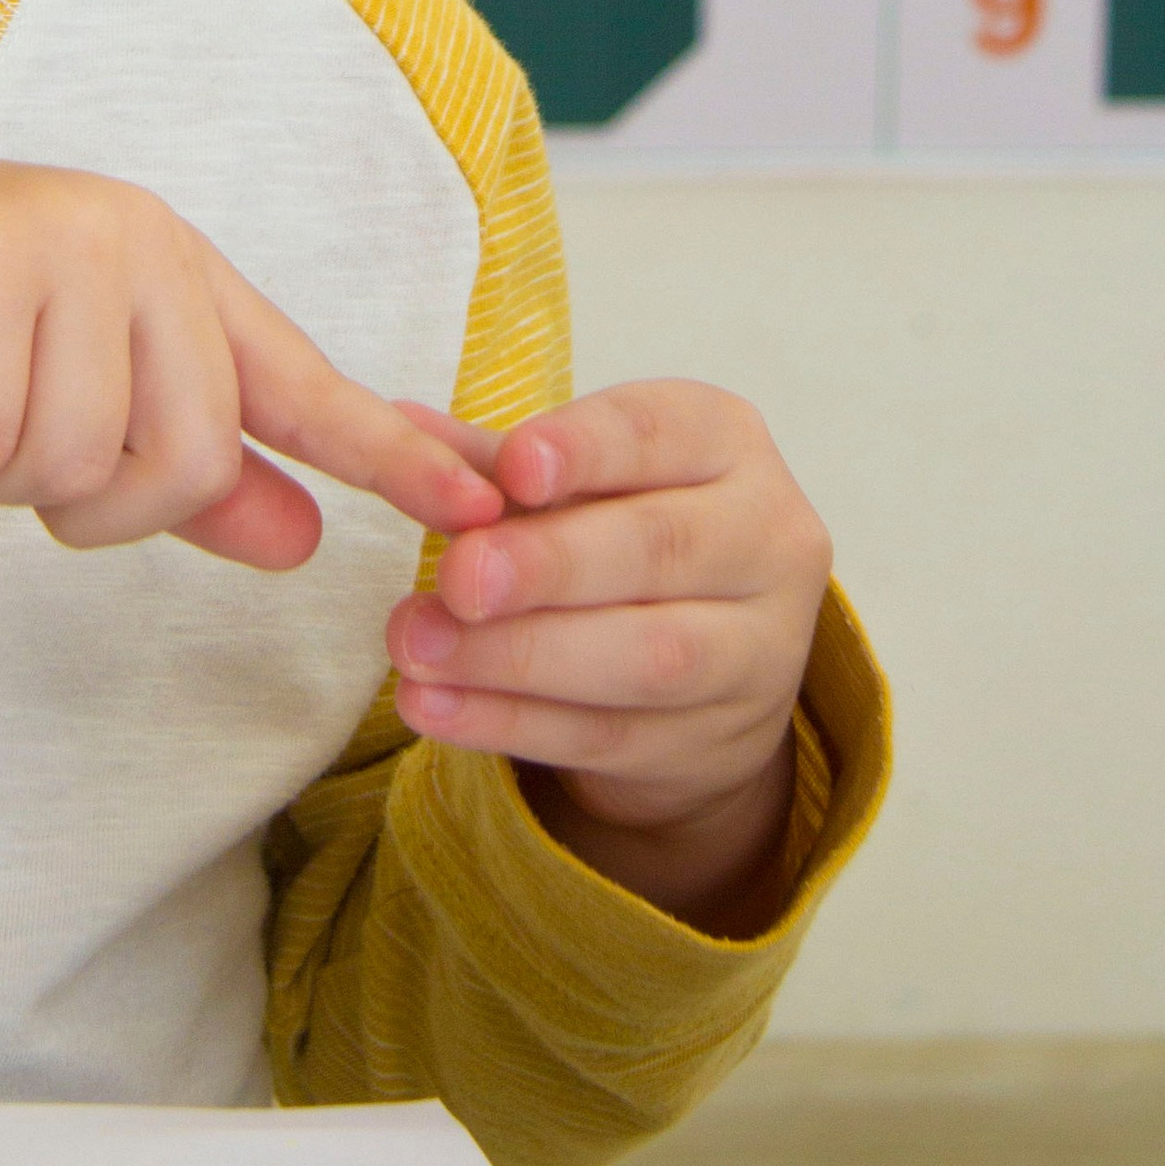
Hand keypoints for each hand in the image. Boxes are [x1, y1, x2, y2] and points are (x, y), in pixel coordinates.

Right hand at [0, 136, 505, 570]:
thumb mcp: (65, 397)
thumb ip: (184, 471)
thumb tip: (298, 538)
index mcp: (171, 271)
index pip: (300, 377)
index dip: (391, 446)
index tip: (483, 494)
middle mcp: (132, 246)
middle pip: (181, 462)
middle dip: (86, 498)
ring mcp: (53, 250)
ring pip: (74, 467)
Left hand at [383, 384, 831, 928]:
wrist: (710, 663)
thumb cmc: (622, 530)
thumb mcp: (573, 480)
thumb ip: (492, 459)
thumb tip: (398, 425)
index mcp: (726, 443)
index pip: (662, 432)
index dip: (588, 449)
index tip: (515, 469)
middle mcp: (766, 538)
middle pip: (660, 548)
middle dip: (550, 565)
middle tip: (457, 577)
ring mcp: (758, 649)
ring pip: (645, 655)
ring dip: (519, 655)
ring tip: (418, 646)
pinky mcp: (718, 740)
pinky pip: (609, 734)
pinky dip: (512, 724)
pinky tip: (435, 707)